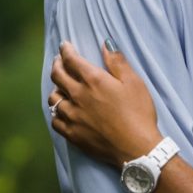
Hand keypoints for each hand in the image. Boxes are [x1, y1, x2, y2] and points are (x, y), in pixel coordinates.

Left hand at [49, 40, 162, 166]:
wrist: (137, 148)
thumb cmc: (139, 114)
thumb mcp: (134, 83)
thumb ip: (117, 62)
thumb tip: (106, 43)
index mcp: (93, 81)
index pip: (71, 60)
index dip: (66, 50)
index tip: (65, 45)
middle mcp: (78, 96)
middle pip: (57, 76)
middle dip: (57, 64)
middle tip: (59, 61)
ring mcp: (72, 116)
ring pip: (53, 98)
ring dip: (56, 89)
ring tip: (60, 87)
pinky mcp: (72, 134)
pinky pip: (55, 120)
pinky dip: (56, 113)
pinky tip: (62, 111)